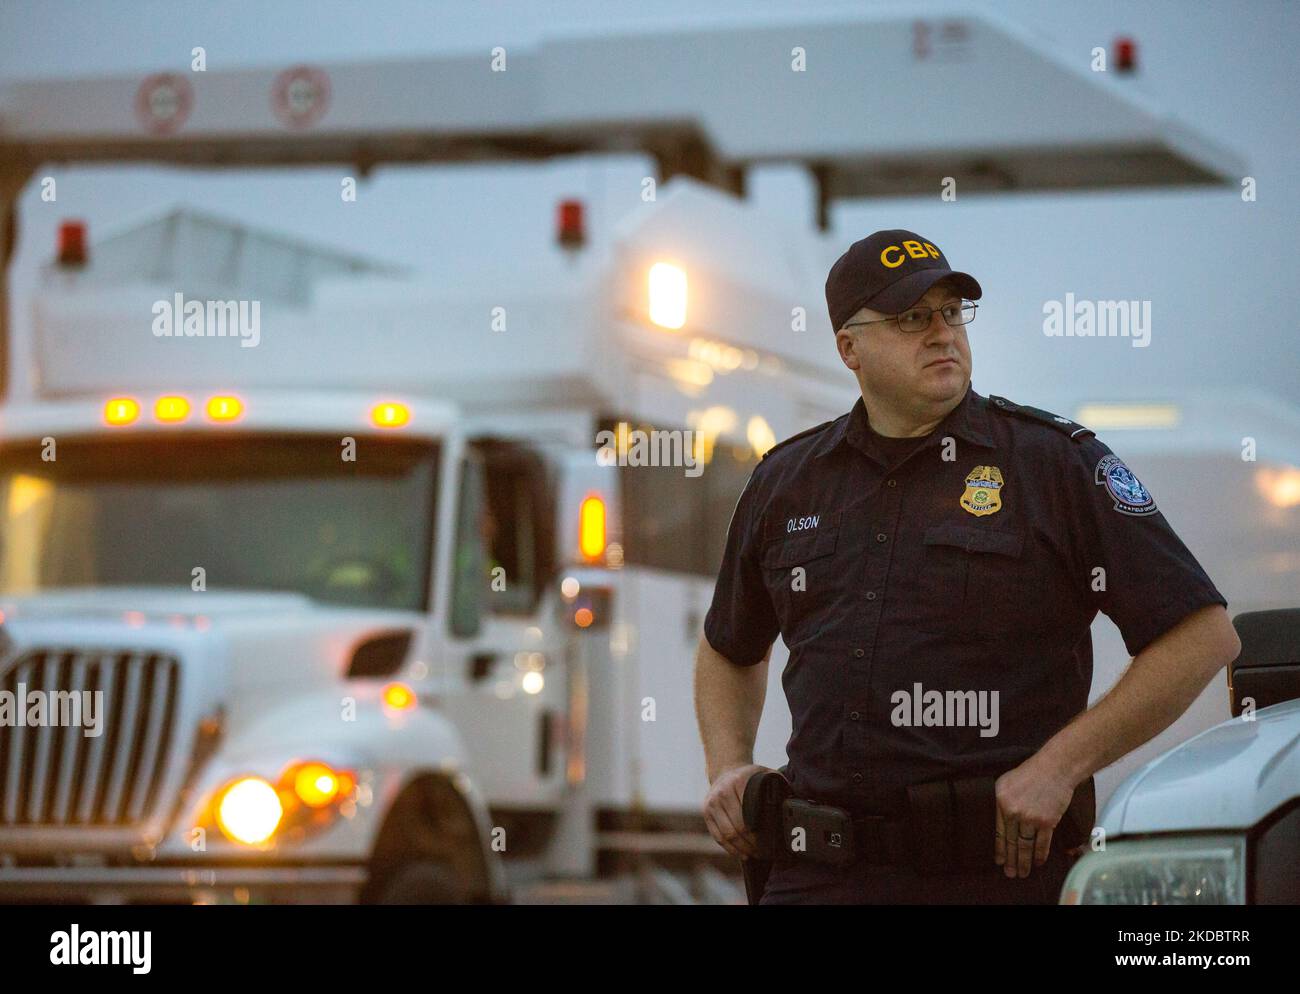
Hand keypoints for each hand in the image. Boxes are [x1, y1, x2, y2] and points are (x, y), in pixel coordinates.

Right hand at [702, 763, 770, 858]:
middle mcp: (722, 792)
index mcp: (738, 782)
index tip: (768, 842)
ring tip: (753, 854)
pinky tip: (741, 853)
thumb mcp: (764, 774)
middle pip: (736, 828)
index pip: (748, 815)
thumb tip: (795, 801)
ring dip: (740, 849)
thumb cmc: (750, 776)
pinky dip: (729, 848)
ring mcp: (711, 803)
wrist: (725, 769)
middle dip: (750, 844)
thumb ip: (778, 784)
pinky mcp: (706, 812)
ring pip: (725, 835)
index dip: (758, 834)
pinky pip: (717, 836)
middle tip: (763, 852)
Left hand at [994, 757, 1074, 877]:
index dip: (999, 849)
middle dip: (1011, 860)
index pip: (998, 832)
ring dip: (1025, 862)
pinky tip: (1038, 863)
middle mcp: (1014, 812)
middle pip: (1011, 842)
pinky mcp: (1048, 821)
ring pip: (1026, 845)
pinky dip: (1040, 854)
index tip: (999, 861)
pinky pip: (1042, 843)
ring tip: (1023, 873)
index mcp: (1001, 802)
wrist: (1054, 768)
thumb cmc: (1030, 773)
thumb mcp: (1005, 783)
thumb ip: (1001, 802)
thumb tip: (1000, 822)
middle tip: (1010, 874)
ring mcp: (1031, 818)